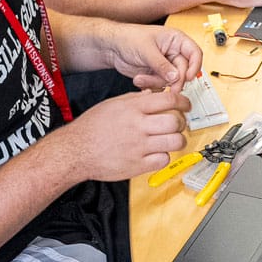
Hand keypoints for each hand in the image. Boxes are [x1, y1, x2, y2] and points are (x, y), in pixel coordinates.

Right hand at [53, 89, 189, 181]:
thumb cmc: (91, 127)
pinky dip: (164, 156)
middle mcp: (138, 126)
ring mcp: (139, 147)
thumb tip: (153, 95)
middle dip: (181, 122)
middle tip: (177, 124)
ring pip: (175, 142)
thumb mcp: (113, 104)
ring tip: (171, 139)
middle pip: (175, 121)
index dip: (183, 102)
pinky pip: (163, 160)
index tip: (186, 106)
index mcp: (133, 108)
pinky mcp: (138, 165)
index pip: (169, 100)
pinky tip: (157, 153)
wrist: (75, 151)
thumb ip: (135, 100)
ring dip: (177, 140)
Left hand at [97, 22, 203, 88]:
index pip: (195, 53)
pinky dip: (151, 85)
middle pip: (184, 70)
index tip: (188, 78)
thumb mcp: (147, 50)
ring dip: (156, 82)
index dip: (194, 66)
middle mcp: (173, 52)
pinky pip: (161, 84)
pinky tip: (140, 79)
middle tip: (170, 88)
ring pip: (172, 80)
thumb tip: (176, 76)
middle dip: (174, 80)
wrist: (112, 47)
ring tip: (141, 78)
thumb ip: (162, 65)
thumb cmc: (129, 38)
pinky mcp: (157, 74)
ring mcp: (166, 64)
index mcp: (176, 40)